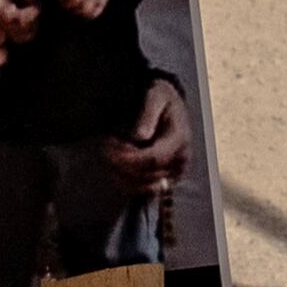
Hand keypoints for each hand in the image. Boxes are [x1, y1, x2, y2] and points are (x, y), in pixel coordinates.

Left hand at [101, 72, 193, 187]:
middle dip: (121, 165)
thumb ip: (148, 114)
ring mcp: (175, 172)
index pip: (154, 158)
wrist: (172, 107)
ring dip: (121, 174)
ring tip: (110, 155)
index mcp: (179, 138)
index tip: (109, 150)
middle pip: (146, 174)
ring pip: (143, 186)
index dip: (130, 158)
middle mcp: (181, 159)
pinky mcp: (167, 180)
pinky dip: (128, 182)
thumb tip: (139, 136)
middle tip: (105, 148)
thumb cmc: (162, 99)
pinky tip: (117, 167)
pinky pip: (145, 191)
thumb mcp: (156, 95)